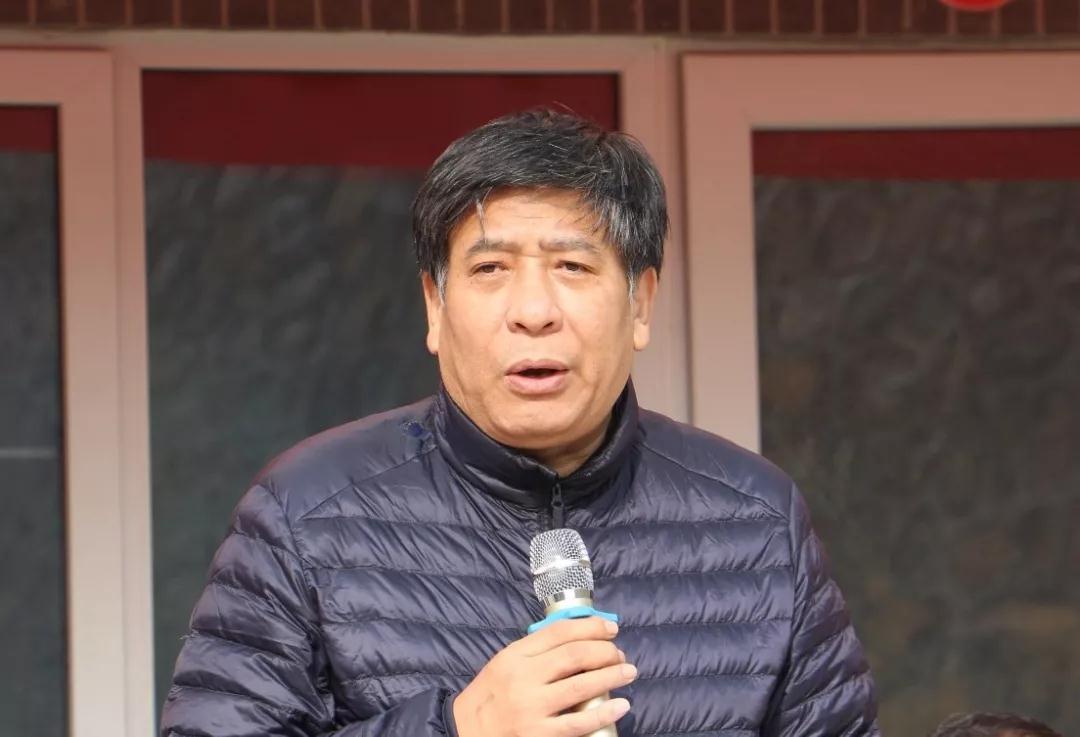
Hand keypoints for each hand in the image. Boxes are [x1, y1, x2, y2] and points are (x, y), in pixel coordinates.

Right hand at [452, 616, 635, 736]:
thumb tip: (578, 637)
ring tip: (628, 671)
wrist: (466, 735)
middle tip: (620, 654)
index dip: (590, 627)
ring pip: (582, 686)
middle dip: (605, 651)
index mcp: (514, 656)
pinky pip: (579, 722)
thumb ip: (534, 651)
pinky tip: (621, 705)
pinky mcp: (539, 735)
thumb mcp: (504, 664)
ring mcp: (532, 708)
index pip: (559, 632)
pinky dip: (604, 712)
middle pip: (575, 655)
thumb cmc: (490, 699)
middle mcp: (523, 679)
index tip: (610, 628)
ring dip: (611, 676)